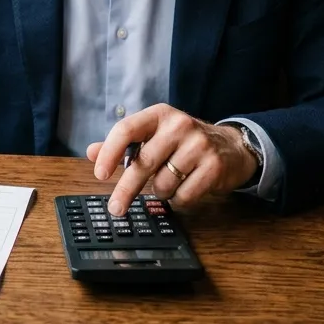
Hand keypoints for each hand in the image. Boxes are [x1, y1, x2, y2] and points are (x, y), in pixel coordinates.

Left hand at [86, 105, 257, 215]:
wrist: (232, 147)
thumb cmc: (184, 142)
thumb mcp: (155, 135)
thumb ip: (124, 144)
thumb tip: (91, 152)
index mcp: (159, 115)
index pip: (127, 129)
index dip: (110, 152)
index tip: (99, 174)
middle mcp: (179, 126)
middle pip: (143, 162)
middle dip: (126, 190)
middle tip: (116, 208)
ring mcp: (198, 145)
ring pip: (163, 183)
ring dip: (161, 192)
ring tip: (169, 182)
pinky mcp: (213, 166)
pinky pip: (184, 195)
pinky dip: (179, 200)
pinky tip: (184, 190)